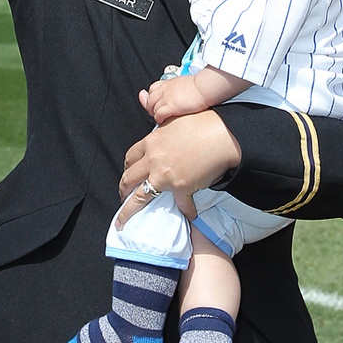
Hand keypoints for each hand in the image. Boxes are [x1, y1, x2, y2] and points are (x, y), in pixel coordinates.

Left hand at [115, 112, 241, 228]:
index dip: (127, 168)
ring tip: (125, 220)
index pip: (130, 158)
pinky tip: (190, 214)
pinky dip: (187, 210)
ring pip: (139, 198)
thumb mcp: (173, 122)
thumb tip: (160, 135)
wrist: (221, 135)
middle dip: (122, 190)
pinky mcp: (181, 188)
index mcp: (150, 142)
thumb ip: (162, 132)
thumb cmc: (201, 123)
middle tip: (122, 197)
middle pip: (128, 179)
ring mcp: (165, 176)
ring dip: (129, 211)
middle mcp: (153, 161)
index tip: (127, 174)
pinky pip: (181, 205)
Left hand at [139, 74, 209, 125]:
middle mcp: (165, 90)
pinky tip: (162, 122)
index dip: (151, 97)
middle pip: (149, 100)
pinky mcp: (171, 107)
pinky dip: (158, 119)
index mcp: (169, 83)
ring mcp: (167, 98)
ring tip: (159, 119)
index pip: (153, 89)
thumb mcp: (186, 83)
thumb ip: (180, 88)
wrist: (205, 87)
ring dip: (154, 115)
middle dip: (150, 108)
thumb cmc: (201, 85)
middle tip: (154, 113)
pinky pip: (158, 115)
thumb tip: (182, 93)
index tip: (154, 102)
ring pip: (152, 108)